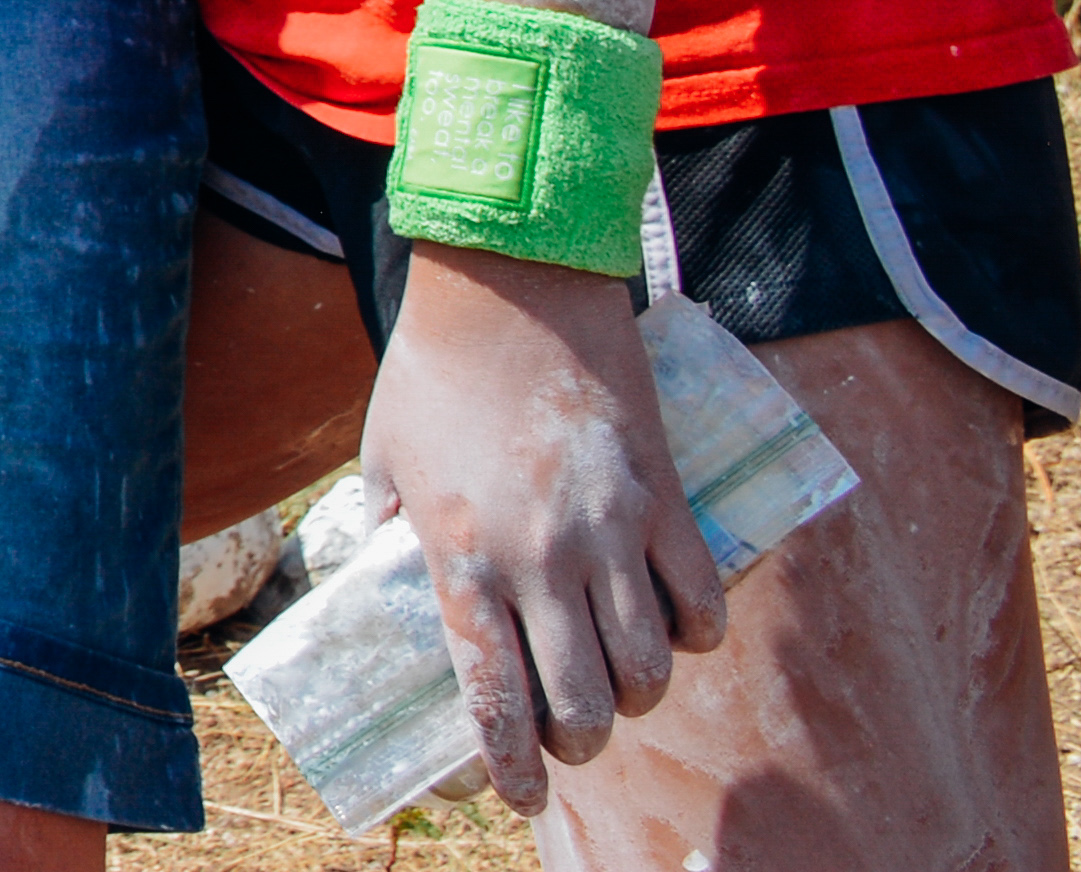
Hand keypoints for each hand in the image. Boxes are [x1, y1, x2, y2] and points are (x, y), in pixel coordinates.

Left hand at [366, 249, 726, 812]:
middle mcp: (539, 558)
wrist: (511, 284)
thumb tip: (383, 568)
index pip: (493, 695)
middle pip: (579, 702)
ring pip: (647, 667)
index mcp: (461, 555)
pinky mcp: (663, 499)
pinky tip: (672, 634)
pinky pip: (698, 602)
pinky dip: (692, 636)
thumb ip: (387, 523)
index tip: (512, 795)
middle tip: (567, 739)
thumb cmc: (433, 367)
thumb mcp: (385, 452)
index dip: (507, 764)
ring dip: (635, 697)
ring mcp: (609, 533)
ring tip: (616, 690)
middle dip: (576, 742)